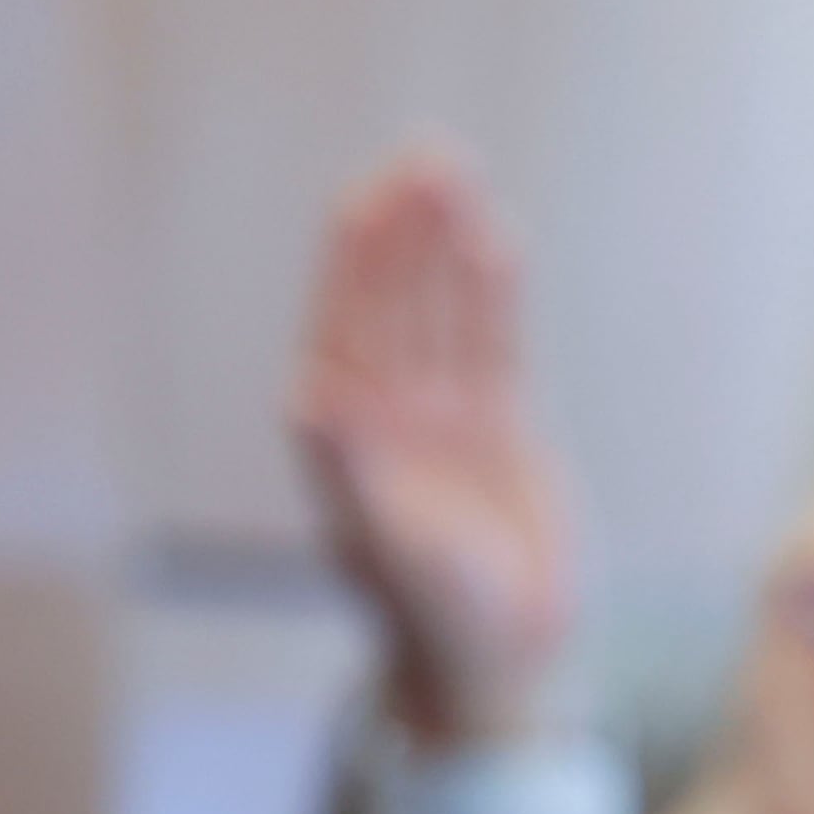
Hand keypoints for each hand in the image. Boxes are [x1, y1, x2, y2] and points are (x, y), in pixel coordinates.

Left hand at [290, 148, 576, 748]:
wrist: (504, 657)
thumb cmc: (436, 614)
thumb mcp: (391, 544)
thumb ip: (352, 469)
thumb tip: (309, 398)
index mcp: (344, 436)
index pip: (344, 327)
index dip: (354, 262)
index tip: (370, 200)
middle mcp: (385, 415)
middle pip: (391, 302)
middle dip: (404, 231)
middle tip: (429, 156)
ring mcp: (440, 417)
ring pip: (440, 311)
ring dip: (446, 245)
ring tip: (459, 172)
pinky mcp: (495, 428)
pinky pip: (491, 342)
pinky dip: (493, 293)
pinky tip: (499, 238)